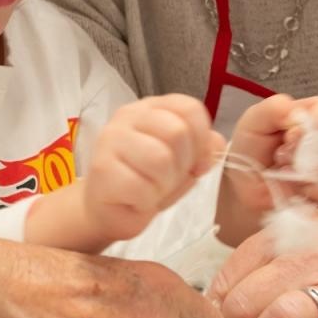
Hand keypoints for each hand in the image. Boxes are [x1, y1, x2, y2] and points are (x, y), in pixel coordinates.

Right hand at [77, 94, 223, 244]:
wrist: (107, 209)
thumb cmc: (146, 180)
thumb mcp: (182, 162)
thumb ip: (202, 148)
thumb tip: (216, 144)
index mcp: (152, 108)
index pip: (190, 108)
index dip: (202, 140)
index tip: (195, 163)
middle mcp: (129, 116)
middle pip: (177, 132)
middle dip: (182, 165)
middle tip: (168, 178)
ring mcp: (111, 139)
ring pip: (160, 158)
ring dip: (164, 184)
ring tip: (152, 189)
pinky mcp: (101, 168)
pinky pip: (141, 186)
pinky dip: (146, 201)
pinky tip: (136, 200)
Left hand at [225, 95, 317, 212]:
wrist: (246, 185)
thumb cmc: (251, 149)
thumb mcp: (253, 121)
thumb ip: (274, 109)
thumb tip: (297, 114)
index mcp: (311, 114)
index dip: (317, 122)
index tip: (292, 135)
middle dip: (308, 150)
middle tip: (282, 157)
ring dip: (313, 170)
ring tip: (288, 172)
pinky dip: (317, 190)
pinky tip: (299, 188)